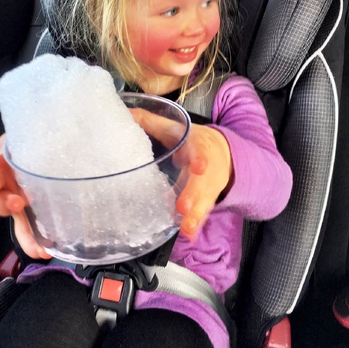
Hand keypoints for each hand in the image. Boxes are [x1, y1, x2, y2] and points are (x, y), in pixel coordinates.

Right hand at [0, 134, 50, 259]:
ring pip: (17, 220)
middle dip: (4, 204)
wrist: (61, 140)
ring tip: (38, 245)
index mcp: (6, 163)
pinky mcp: (37, 211)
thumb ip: (18, 146)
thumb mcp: (30, 135)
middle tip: (17, 204)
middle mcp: (10, 184)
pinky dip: (36, 242)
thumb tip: (7, 156)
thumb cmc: (43, 136)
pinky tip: (45, 251)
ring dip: (25, 233)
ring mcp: (24, 199)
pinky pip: (33, 229)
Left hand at [130, 109, 232, 239]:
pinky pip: (201, 214)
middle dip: (194, 195)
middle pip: (201, 183)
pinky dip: (195, 224)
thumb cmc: (191, 141)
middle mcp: (205, 169)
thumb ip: (150, 122)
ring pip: (203, 203)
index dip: (199, 158)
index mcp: (197, 146)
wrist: (224, 153)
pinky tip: (188, 233)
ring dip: (195, 216)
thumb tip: (124, 114)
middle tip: (183, 206)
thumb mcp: (175, 128)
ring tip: (186, 228)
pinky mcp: (205, 201)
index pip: (199, 151)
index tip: (198, 166)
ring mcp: (207, 188)